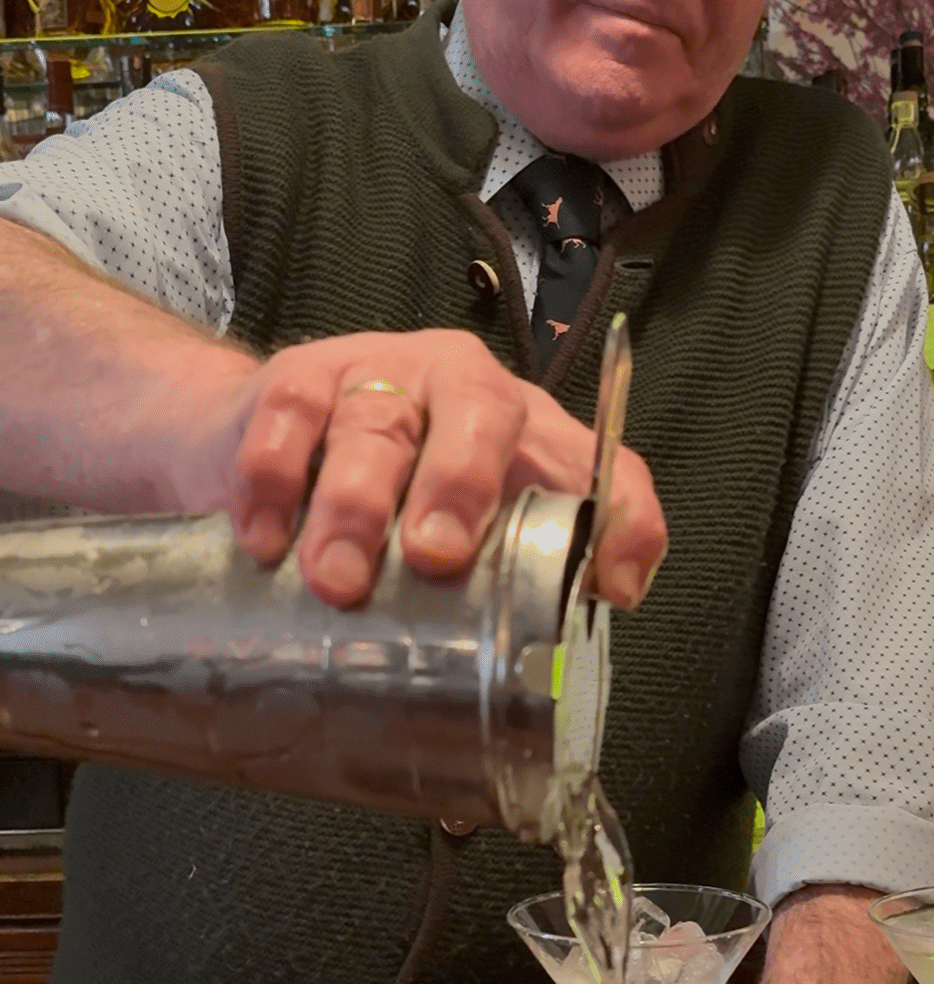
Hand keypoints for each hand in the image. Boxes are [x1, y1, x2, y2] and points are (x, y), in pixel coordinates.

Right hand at [194, 328, 665, 608]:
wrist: (266, 433)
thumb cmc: (389, 492)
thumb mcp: (466, 526)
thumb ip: (534, 565)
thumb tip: (598, 611)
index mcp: (521, 427)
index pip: (595, 459)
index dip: (619, 517)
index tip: (604, 584)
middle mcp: (458, 382)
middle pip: (481, 413)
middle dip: (460, 485)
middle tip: (434, 556)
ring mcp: (376, 373)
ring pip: (376, 422)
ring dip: (355, 505)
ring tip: (336, 580)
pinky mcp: (294, 379)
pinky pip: (286, 419)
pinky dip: (272, 483)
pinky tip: (265, 541)